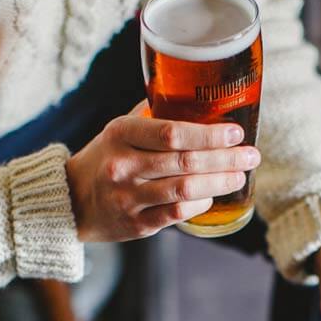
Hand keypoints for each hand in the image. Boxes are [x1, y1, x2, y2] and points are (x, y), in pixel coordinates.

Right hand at [65, 101, 260, 241]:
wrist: (70, 201)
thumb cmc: (102, 159)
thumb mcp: (117, 131)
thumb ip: (151, 115)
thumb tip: (195, 97)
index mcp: (119, 135)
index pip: (171, 133)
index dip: (209, 133)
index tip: (235, 132)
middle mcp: (122, 166)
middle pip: (185, 162)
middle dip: (226, 158)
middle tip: (251, 155)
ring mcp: (127, 197)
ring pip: (185, 189)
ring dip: (220, 182)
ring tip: (239, 176)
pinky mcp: (135, 223)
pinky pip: (176, 214)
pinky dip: (200, 203)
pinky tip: (211, 195)